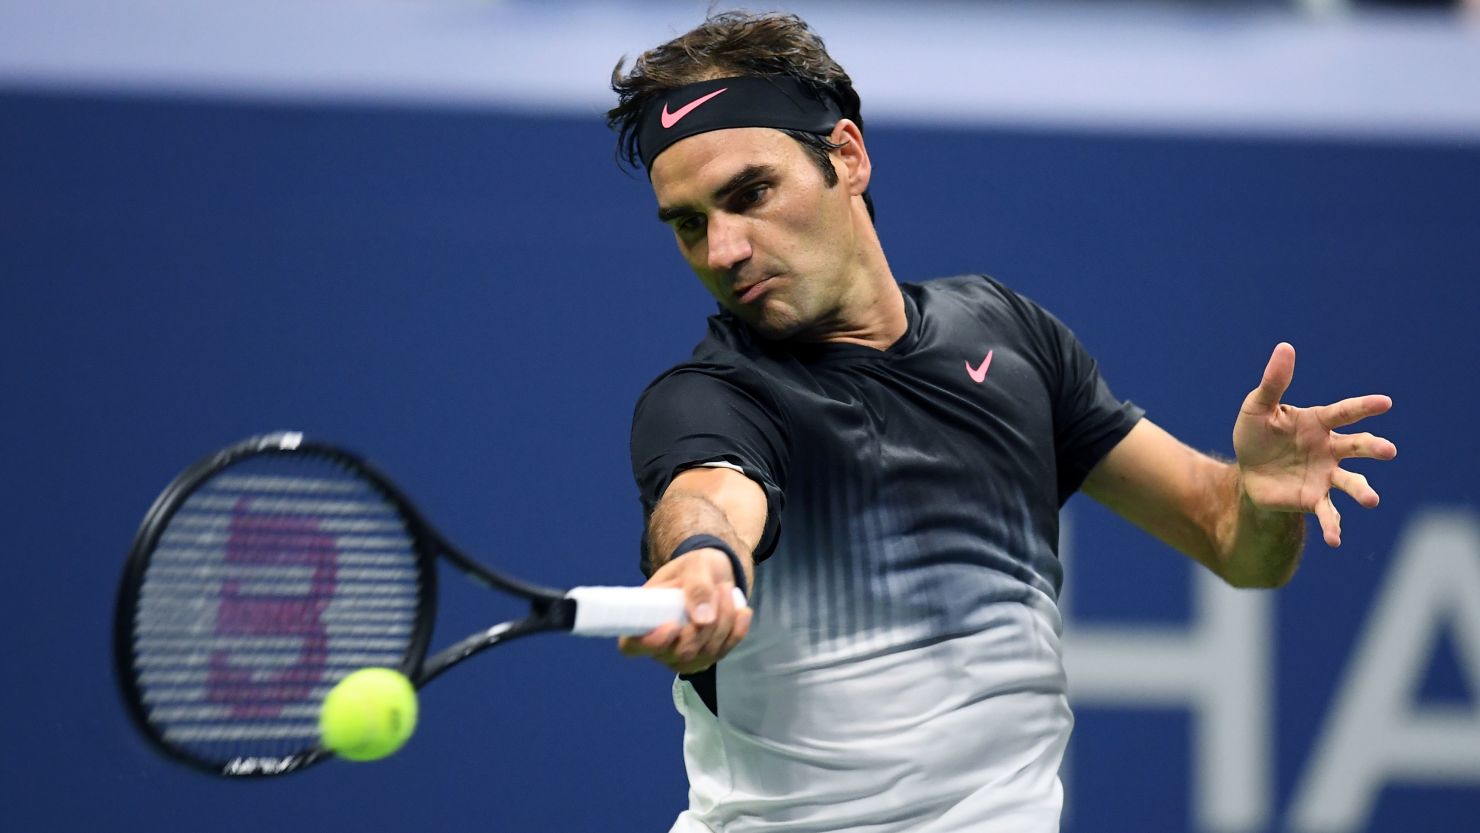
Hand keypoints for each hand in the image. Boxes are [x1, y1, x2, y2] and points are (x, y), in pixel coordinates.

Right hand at [618, 548, 751, 674]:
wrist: (714, 575)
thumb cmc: (694, 568)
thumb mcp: (696, 566)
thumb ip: (697, 587)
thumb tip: (702, 620)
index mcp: (643, 620)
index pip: (632, 647)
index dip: (651, 643)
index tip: (673, 625)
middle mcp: (660, 645)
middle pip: (678, 654)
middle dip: (703, 627)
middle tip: (718, 590)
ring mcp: (683, 656)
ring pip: (705, 655)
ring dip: (723, 623)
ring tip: (727, 591)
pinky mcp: (706, 657)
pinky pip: (723, 652)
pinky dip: (736, 631)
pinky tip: (742, 611)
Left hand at [1234, 342, 1396, 546]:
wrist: (1247, 472)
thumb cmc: (1257, 435)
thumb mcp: (1257, 407)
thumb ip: (1273, 382)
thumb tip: (1285, 348)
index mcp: (1319, 423)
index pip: (1345, 412)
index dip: (1364, 407)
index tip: (1385, 402)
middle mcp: (1330, 449)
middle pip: (1357, 446)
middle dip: (1374, 447)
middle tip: (1388, 450)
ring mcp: (1325, 475)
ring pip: (1351, 482)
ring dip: (1363, 490)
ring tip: (1372, 499)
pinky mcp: (1313, 499)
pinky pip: (1328, 513)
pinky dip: (1333, 527)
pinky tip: (1335, 540)